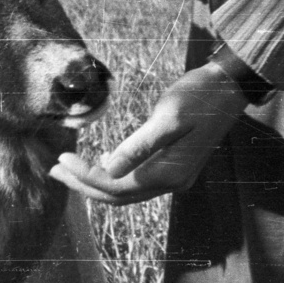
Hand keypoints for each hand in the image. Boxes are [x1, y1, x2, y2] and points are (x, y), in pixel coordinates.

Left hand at [50, 62, 248, 204]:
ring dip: (95, 181)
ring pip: (125, 190)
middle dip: (83, 184)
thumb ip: (139, 146)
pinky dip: (114, 175)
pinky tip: (100, 162)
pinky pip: (137, 180)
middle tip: (54, 170)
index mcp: (168, 174)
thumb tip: (109, 169)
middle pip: (117, 195)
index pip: (116, 186)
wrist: (229, 87)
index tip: (61, 161)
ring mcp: (173, 177)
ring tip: (68, 168)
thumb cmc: (199, 96)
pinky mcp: (173, 166)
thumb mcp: (168, 117)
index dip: (85, 177)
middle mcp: (171, 183)